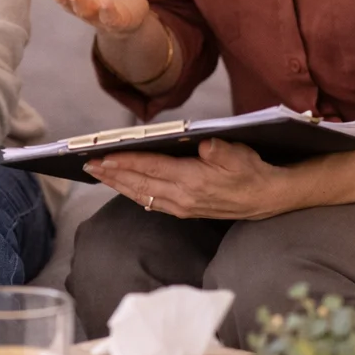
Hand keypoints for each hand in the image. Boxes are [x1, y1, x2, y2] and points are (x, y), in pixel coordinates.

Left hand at [84, 139, 295, 220]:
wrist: (267, 198)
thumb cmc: (252, 171)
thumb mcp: (239, 153)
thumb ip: (219, 149)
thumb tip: (202, 143)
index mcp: (193, 179)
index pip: (150, 168)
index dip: (125, 162)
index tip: (102, 156)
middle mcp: (184, 196)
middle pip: (139, 184)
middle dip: (112, 174)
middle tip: (88, 164)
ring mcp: (183, 207)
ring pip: (142, 195)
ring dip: (118, 184)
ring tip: (98, 174)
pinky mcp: (186, 211)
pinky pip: (153, 203)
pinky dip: (134, 194)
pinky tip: (123, 188)